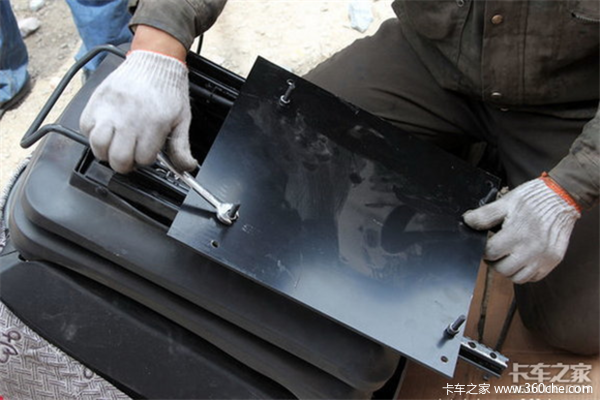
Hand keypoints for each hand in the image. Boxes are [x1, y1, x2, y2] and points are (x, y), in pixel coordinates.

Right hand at [80, 26, 195, 173]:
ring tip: (115, 147)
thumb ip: (182, 147)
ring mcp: (110, 109)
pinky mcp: (96, 100)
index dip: (144, 161)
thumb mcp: (182, 119)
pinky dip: (92, 134)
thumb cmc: (169, 89)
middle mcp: (129, 118)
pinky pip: (85, 126)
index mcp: (153, 124)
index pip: (142, 159)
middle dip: (124, 164)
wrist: (155, 60)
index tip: (146, 155)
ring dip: (105, 152)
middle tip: (128, 158)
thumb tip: (187, 167)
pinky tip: (105, 131)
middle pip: (117, 158)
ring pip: (98, 145)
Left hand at [463, 175, 580, 283]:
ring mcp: (543, 257)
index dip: (483, 250)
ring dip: (508, 269)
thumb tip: (467, 222)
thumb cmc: (532, 199)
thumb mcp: (506, 202)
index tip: (485, 245)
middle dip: (493, 261)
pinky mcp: (553, 261)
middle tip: (494, 251)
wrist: (561, 198)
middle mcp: (531, 249)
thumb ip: (485, 215)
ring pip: (517, 278)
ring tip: (507, 256)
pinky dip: (524, 272)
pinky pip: (533, 277)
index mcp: (517, 233)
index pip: (490, 253)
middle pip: (502, 269)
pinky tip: (521, 259)